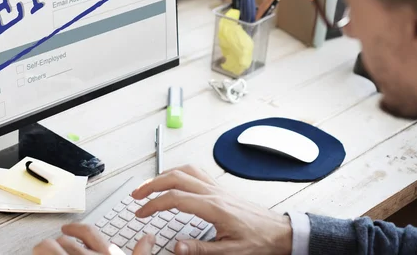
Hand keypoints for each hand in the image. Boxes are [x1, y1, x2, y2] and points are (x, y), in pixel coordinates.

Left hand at [33, 223, 155, 253]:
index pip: (88, 232)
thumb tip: (149, 238)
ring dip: (44, 250)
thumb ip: (141, 254)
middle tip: (56, 251)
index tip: (66, 229)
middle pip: (64, 240)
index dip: (75, 229)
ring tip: (43, 254)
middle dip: (58, 245)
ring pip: (47, 247)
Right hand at [131, 165, 292, 254]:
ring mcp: (217, 188)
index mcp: (213, 207)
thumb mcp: (230, 252)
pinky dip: (179, 172)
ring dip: (163, 175)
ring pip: (185, 170)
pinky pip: (196, 172)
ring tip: (149, 185)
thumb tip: (176, 247)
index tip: (141, 212)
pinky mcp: (220, 188)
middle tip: (136, 194)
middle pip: (175, 177)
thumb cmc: (259, 241)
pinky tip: (174, 178)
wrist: (279, 232)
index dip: (153, 204)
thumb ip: (201, 249)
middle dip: (151, 184)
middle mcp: (213, 193)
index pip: (175, 198)